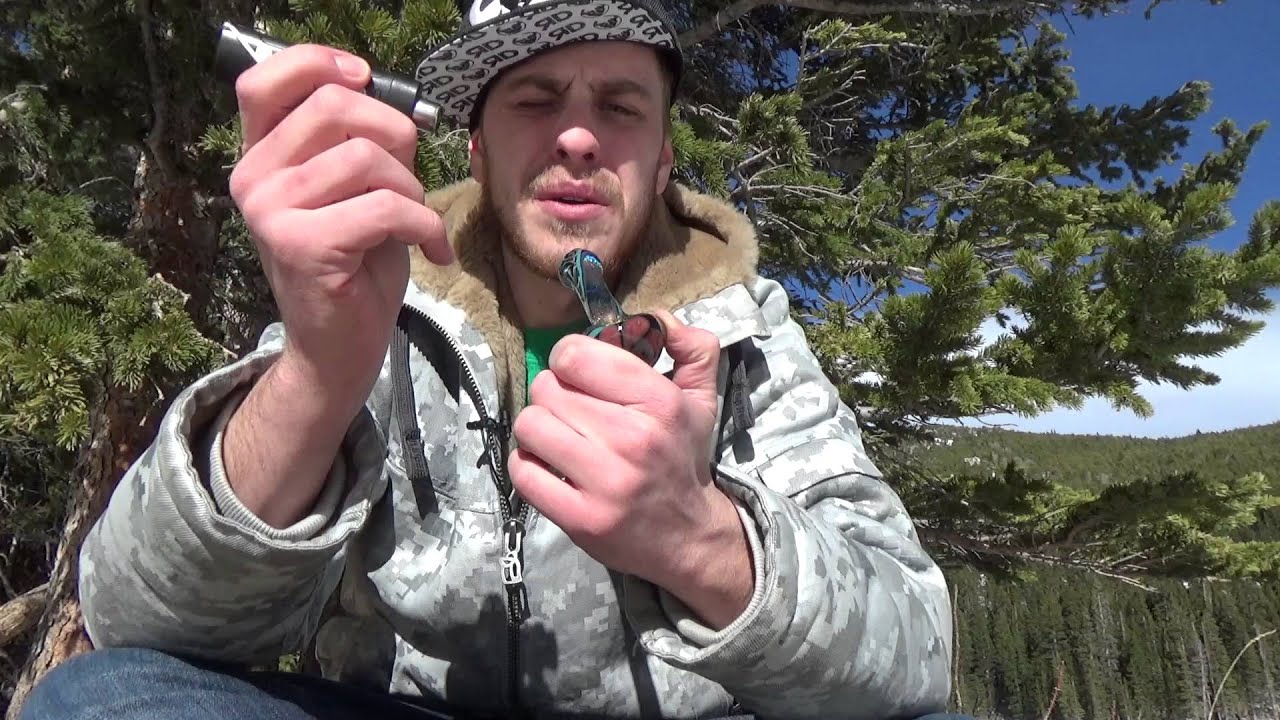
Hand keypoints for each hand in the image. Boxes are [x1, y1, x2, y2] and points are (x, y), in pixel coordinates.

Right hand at [228, 44, 453, 409]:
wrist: (337, 349)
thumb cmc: (354, 266)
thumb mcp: (354, 191)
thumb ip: (356, 142)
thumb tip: (390, 103)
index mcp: (260, 157)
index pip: (265, 79)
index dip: (318, 63)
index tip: (364, 78)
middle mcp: (252, 178)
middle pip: (334, 107)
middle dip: (395, 136)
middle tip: (410, 182)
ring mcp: (271, 212)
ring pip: (367, 158)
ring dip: (412, 191)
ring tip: (414, 225)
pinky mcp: (302, 246)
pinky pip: (386, 207)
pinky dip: (424, 227)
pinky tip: (430, 251)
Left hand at [510, 311, 753, 628]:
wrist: (689, 536)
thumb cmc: (683, 459)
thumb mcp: (701, 399)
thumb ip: (691, 347)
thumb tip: (656, 316)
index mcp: (658, 402)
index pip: (575, 355)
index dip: (568, 358)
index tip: (577, 373)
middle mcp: (631, 439)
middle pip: (546, 389)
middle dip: (552, 394)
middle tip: (570, 410)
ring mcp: (604, 482)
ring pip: (530, 426)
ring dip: (537, 428)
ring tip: (559, 437)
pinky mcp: (579, 518)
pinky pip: (523, 472)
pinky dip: (528, 464)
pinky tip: (550, 466)